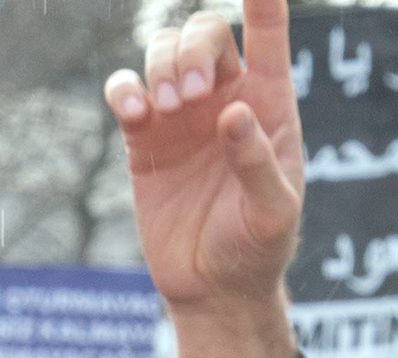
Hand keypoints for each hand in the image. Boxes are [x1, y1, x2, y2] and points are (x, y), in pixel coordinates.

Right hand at [110, 0, 302, 357]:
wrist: (213, 289)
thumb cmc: (256, 249)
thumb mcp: (273, 214)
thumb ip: (257, 164)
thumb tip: (234, 113)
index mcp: (269, 103)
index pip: (268, 36)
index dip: (263, 1)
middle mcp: (224, 97)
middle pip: (204, 33)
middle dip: (191, 49)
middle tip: (185, 95)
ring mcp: (181, 114)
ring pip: (162, 51)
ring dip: (159, 67)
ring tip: (164, 109)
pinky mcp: (144, 138)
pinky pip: (126, 91)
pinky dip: (124, 90)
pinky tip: (133, 111)